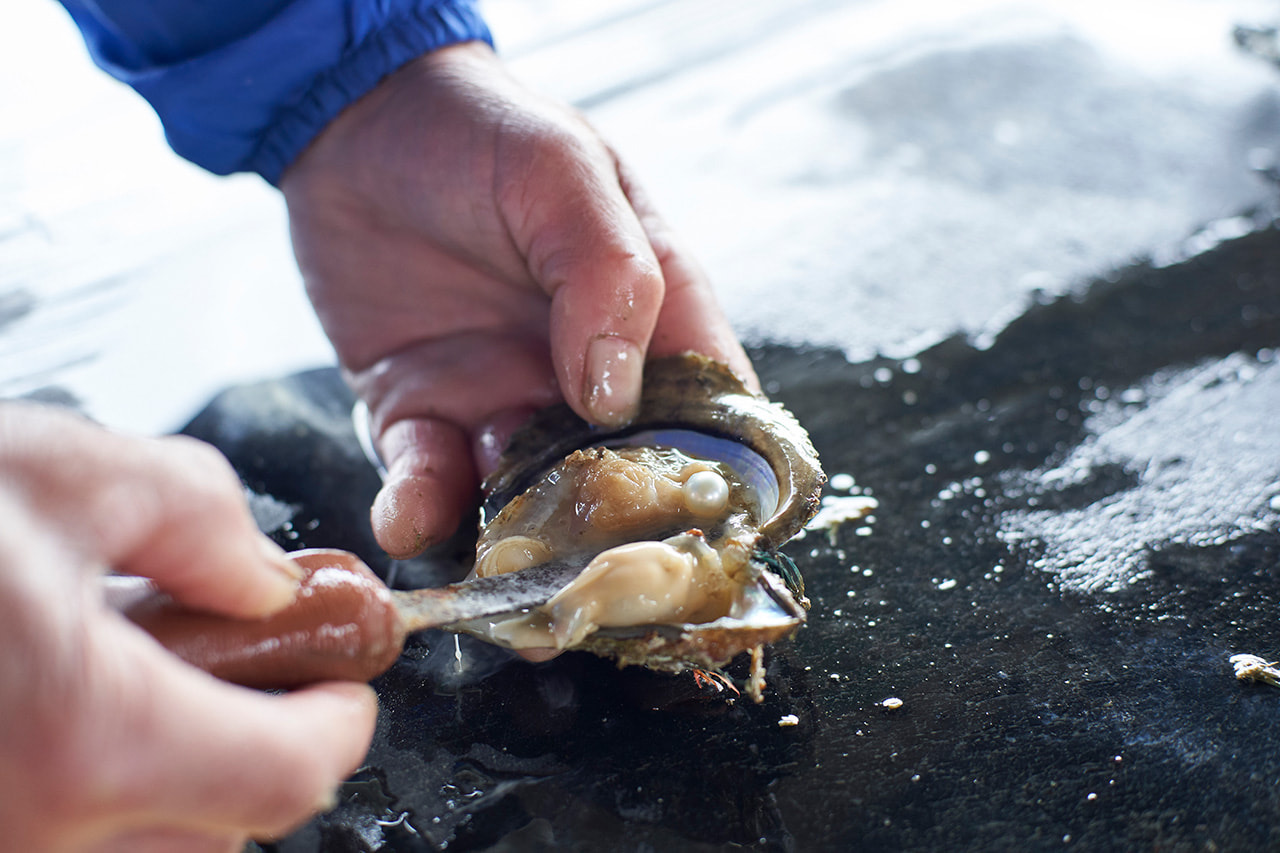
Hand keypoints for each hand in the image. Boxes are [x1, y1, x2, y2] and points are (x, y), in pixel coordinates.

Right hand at [0, 405, 376, 851]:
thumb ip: (200, 521)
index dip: (337, 725)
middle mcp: (27, 831)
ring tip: (131, 673)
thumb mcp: (62, 470)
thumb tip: (261, 578)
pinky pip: (52, 834)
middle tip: (241, 666)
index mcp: (84, 740)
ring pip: (135, 846)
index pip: (287, 778)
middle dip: (257, 749)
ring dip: (169, 776)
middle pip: (220, 830)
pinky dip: (86, 787)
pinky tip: (48, 701)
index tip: (341, 683)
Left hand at [280, 41, 757, 558]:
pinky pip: (427, 481)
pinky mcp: (420, 413)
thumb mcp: (563, 171)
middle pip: (621, 480)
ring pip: (526, 501)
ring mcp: (502, 399)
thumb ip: (609, 272)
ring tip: (512, 583)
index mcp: (651, 313)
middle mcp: (583, 372)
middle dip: (611, 536)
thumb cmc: (480, 129)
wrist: (349, 119)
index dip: (715, 475)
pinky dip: (421, 511)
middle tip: (596, 583)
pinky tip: (409, 518)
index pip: (708, 408)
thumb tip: (614, 398)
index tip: (700, 532)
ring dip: (520, 543)